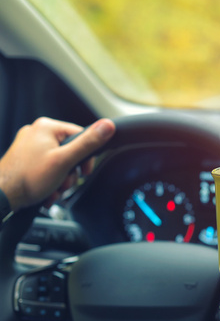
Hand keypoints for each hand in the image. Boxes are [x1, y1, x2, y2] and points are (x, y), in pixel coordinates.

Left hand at [0, 117, 114, 210]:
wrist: (3, 195)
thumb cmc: (28, 178)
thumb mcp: (65, 161)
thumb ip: (88, 143)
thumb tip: (108, 126)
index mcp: (46, 127)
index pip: (80, 136)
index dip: (86, 157)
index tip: (84, 171)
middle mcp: (36, 132)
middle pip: (70, 151)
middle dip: (70, 172)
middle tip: (64, 182)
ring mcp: (29, 146)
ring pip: (59, 161)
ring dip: (61, 179)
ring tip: (53, 188)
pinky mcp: (25, 158)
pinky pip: (47, 167)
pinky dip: (50, 180)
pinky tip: (47, 189)